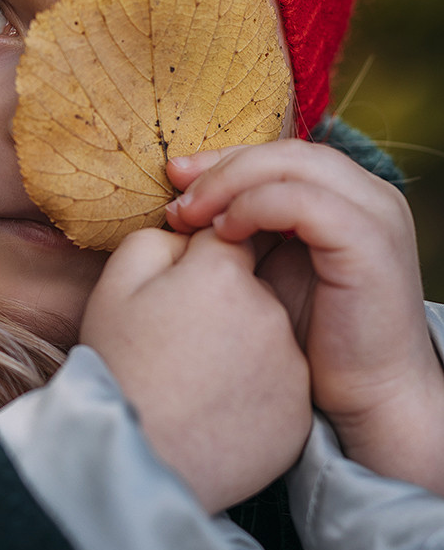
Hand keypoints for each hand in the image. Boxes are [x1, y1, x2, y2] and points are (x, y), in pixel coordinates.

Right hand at [80, 226, 311, 514]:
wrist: (131, 463)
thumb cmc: (117, 367)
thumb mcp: (115, 285)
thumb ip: (158, 239)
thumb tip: (192, 233)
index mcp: (224, 273)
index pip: (229, 237)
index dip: (197, 263)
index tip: (175, 293)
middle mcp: (270, 313)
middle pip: (253, 288)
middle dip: (224, 304)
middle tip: (178, 343)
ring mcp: (290, 367)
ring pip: (268, 338)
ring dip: (241, 348)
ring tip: (194, 381)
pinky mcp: (298, 415)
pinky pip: (279, 388)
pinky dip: (255, 394)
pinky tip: (214, 411)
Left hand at [165, 140, 443, 494]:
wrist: (374, 399)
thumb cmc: (318, 344)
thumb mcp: (275, 272)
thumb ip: (247, 233)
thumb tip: (187, 207)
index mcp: (350, 195)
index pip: (279, 152)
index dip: (222, 159)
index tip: (174, 179)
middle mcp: (370, 194)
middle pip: (282, 150)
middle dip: (219, 167)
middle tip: (174, 196)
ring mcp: (374, 213)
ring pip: (290, 164)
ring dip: (229, 184)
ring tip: (189, 216)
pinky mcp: (368, 241)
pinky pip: (300, 201)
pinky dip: (254, 208)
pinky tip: (223, 235)